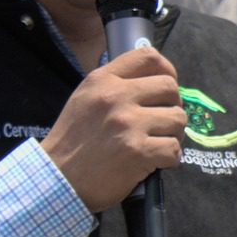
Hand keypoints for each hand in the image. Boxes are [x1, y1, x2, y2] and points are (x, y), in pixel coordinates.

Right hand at [39, 47, 184, 212]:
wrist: (58, 180)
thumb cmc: (73, 142)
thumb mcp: (85, 99)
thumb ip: (115, 85)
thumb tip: (152, 81)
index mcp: (103, 80)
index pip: (149, 57)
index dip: (167, 70)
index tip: (167, 88)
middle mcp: (116, 97)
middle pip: (170, 87)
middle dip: (173, 105)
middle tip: (163, 122)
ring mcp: (128, 124)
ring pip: (178, 118)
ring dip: (174, 134)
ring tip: (158, 143)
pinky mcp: (138, 151)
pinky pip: (174, 148)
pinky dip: (170, 158)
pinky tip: (155, 162)